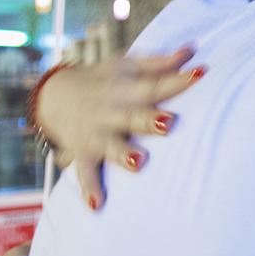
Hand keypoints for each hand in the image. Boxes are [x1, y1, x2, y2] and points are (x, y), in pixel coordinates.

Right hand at [36, 47, 206, 209]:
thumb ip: (159, 63)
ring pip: (111, 144)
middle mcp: (111, 110)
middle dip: (149, 120)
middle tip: (169, 123)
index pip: (155, 84)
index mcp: (125, 88)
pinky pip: (85, 172)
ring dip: (123, 153)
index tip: (201, 73)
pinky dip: (89, 189)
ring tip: (138, 162)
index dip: (177, 80)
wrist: (53, 94)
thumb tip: (192, 50)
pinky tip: (97, 205)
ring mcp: (96, 133)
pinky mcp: (83, 152)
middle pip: (133, 115)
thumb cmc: (102, 80)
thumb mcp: (126, 65)